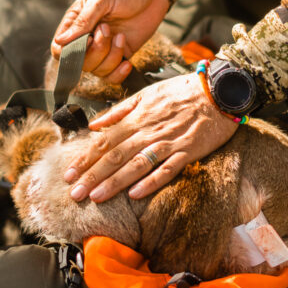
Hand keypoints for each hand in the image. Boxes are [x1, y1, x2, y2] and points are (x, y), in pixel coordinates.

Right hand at [52, 0, 169, 84]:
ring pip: (97, 70)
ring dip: (111, 57)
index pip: (59, 48)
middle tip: (108, 28)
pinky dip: (119, 74)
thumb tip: (60, 41)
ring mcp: (104, 48)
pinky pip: (112, 76)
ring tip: (121, 37)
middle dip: (97, 50)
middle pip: (80, 63)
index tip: (89, 38)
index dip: (71, 51)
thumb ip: (83, 21)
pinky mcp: (120, 55)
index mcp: (75, 21)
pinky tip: (128, 62)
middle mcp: (87, 38)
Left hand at [64, 73, 238, 202]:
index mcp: (137, 118)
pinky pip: (167, 169)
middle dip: (92, 176)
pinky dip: (151, 181)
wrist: (218, 90)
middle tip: (74, 194)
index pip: (104, 142)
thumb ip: (119, 111)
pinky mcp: (188, 152)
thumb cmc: (181, 92)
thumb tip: (94, 125)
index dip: (85, 159)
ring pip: (136, 165)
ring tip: (96, 197)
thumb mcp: (146, 94)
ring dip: (115, 182)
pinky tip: (136, 194)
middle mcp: (148, 132)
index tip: (68, 174)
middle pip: (115, 156)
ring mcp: (168, 143)